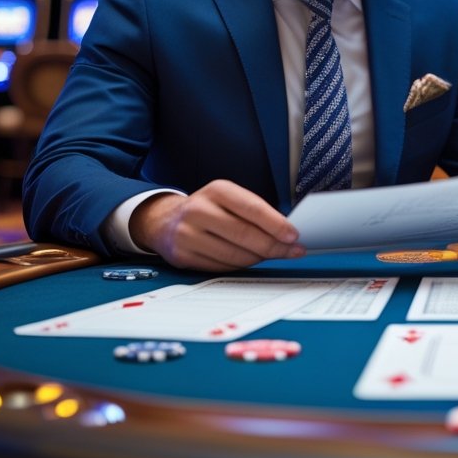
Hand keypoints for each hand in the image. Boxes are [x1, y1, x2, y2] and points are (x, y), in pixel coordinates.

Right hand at [130, 179, 305, 270]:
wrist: (164, 220)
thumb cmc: (208, 208)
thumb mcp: (228, 198)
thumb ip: (254, 211)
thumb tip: (287, 231)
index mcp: (216, 190)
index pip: (252, 208)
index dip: (276, 224)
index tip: (293, 235)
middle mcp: (199, 210)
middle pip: (245, 234)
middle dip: (274, 246)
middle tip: (292, 251)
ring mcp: (188, 234)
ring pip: (235, 255)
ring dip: (260, 258)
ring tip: (273, 255)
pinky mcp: (184, 256)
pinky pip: (222, 267)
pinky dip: (241, 266)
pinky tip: (251, 260)